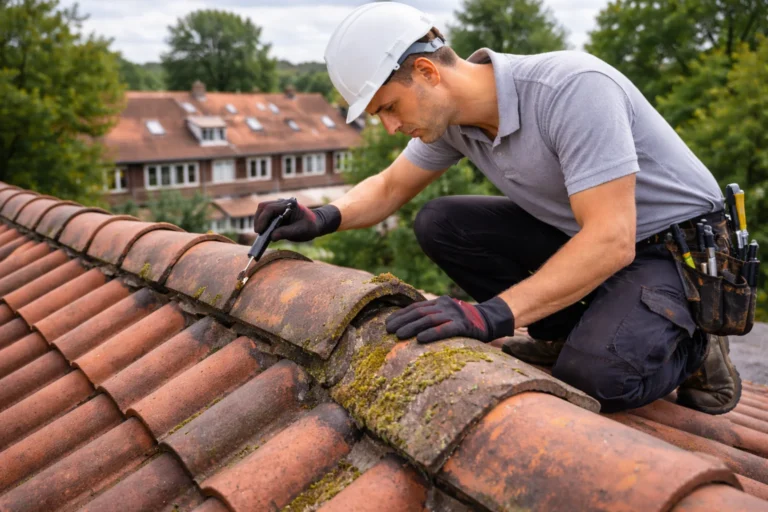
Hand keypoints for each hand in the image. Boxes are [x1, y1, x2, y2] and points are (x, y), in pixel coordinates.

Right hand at [253, 198, 340, 241]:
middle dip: (259, 220)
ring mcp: (279, 206)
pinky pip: (265, 215)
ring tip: (260, 233)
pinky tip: (264, 231)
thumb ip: (286, 232)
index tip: (260, 231)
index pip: (270, 208)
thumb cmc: (310, 226)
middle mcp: (282, 203)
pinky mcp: (276, 212)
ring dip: (259, 221)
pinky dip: (263, 222)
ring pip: (262, 210)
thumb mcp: (301, 231)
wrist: (316, 223)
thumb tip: (272, 237)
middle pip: (263, 207)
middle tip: (258, 233)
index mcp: (289, 205)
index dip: (263, 219)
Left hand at [385, 295, 514, 343]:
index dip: (401, 314)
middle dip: (402, 321)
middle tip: (388, 330)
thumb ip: (432, 317)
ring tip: (399, 335)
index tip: (388, 322)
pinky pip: (445, 329)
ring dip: (412, 327)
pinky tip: (420, 339)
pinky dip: (431, 334)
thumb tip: (409, 326)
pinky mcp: (464, 326)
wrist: (490, 321)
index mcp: (440, 302)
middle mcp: (445, 306)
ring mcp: (454, 315)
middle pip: (419, 312)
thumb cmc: (463, 322)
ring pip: (429, 320)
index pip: (416, 307)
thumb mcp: (446, 315)